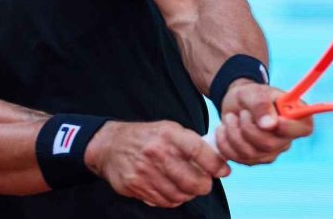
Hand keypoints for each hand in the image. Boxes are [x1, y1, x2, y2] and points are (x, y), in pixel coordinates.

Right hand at [84, 120, 230, 207]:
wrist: (109, 145)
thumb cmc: (145, 137)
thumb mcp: (168, 129)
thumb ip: (191, 143)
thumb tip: (217, 160)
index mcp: (168, 134)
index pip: (199, 151)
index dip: (215, 164)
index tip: (223, 171)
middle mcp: (156, 152)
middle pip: (192, 181)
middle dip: (204, 186)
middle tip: (205, 184)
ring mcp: (145, 171)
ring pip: (179, 196)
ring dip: (187, 194)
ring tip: (187, 187)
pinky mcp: (135, 186)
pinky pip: (163, 201)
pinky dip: (172, 199)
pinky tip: (170, 190)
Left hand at [214, 80, 313, 164]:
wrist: (236, 105)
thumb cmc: (250, 95)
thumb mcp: (254, 92)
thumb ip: (262, 105)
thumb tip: (270, 125)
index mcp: (295, 117)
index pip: (304, 128)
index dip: (289, 127)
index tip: (273, 119)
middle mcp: (286, 138)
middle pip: (271, 144)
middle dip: (248, 128)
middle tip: (242, 113)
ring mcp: (271, 152)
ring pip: (251, 153)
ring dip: (234, 133)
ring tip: (231, 118)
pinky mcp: (254, 159)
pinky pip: (238, 158)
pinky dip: (225, 142)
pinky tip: (224, 129)